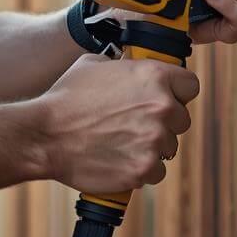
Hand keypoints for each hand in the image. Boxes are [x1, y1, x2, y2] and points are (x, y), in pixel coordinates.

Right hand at [32, 53, 198, 192]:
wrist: (45, 136)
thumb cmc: (66, 98)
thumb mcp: (94, 65)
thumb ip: (124, 66)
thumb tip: (130, 66)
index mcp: (154, 77)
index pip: (191, 85)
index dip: (178, 93)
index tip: (166, 99)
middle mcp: (162, 107)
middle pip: (182, 119)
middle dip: (165, 123)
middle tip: (137, 125)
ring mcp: (155, 140)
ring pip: (169, 148)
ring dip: (152, 147)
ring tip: (123, 144)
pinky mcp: (144, 169)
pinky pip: (156, 171)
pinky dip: (141, 170)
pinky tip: (120, 161)